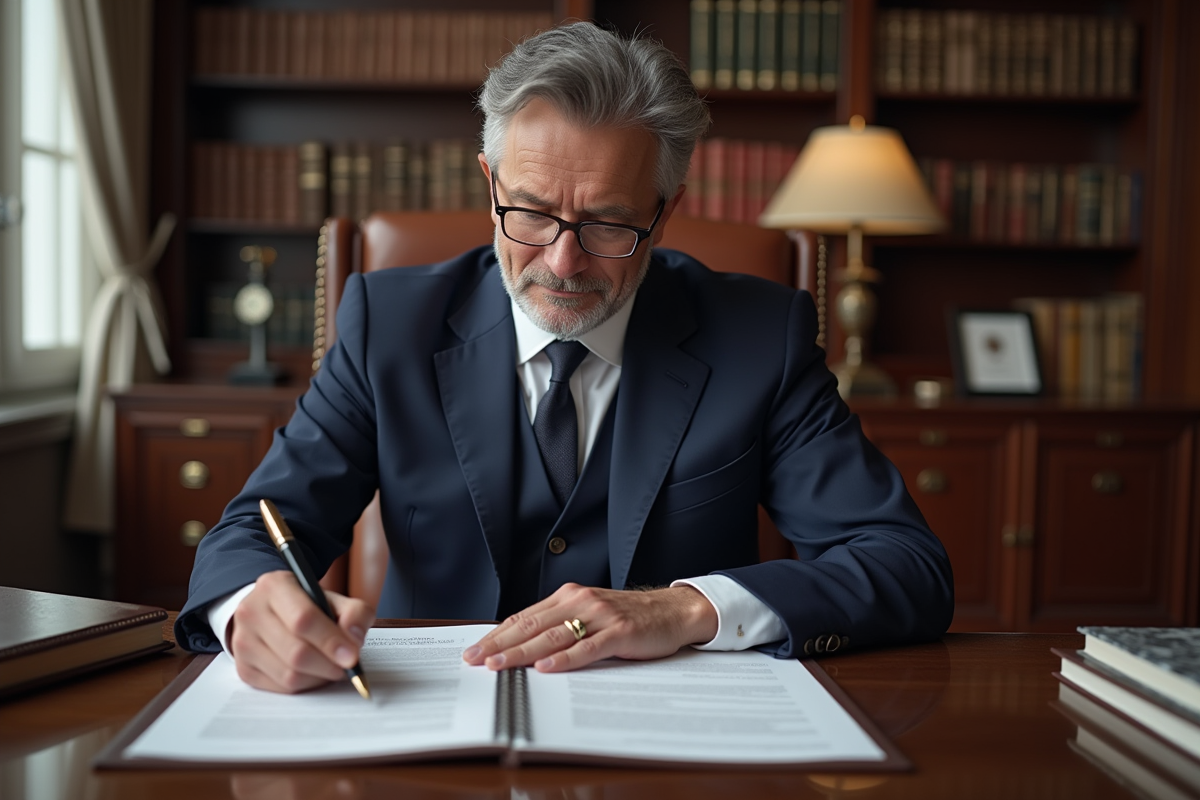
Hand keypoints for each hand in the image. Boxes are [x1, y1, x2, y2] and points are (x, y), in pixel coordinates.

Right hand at [227, 570, 375, 693]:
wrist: (270, 610)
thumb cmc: (305, 605)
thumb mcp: (332, 598)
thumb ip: (354, 612)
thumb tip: (355, 637)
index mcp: (274, 586)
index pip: (303, 619)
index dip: (330, 641)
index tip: (352, 656)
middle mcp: (251, 612)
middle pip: (296, 652)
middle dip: (328, 664)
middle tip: (346, 665)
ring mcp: (242, 642)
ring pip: (288, 675)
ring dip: (318, 677)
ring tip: (331, 666)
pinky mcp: (243, 668)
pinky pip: (280, 688)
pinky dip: (305, 685)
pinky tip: (313, 672)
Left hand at [461, 583, 717, 672]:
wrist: (673, 611)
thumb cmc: (629, 618)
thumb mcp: (590, 616)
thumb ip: (561, 626)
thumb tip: (521, 647)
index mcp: (569, 597)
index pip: (524, 618)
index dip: (496, 635)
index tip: (473, 651)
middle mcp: (580, 601)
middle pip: (532, 626)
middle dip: (499, 645)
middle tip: (475, 661)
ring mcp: (600, 616)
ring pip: (553, 636)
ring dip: (522, 653)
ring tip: (499, 666)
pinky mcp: (620, 632)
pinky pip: (587, 648)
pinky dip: (564, 658)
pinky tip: (545, 667)